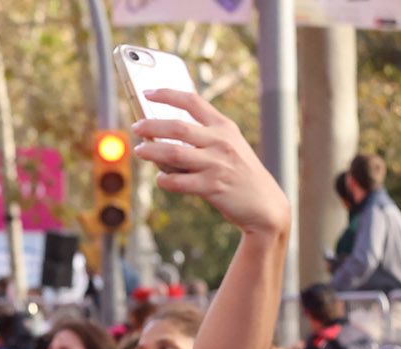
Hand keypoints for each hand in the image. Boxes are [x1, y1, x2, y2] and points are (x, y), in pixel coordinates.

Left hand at [133, 90, 290, 236]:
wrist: (264, 203)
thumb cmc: (239, 173)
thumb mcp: (228, 146)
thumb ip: (202, 138)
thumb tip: (160, 138)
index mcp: (224, 127)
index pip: (193, 101)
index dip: (168, 95)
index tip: (148, 92)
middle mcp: (220, 142)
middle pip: (177, 127)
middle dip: (152, 125)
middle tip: (136, 127)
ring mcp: (216, 164)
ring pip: (174, 153)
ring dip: (151, 151)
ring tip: (138, 150)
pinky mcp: (211, 187)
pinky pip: (178, 182)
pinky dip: (164, 180)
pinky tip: (161, 179)